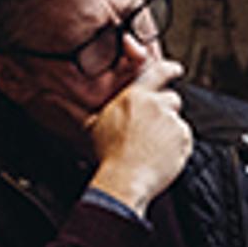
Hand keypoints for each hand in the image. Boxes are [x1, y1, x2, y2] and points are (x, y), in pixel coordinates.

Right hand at [85, 54, 191, 212]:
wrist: (126, 177)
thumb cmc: (109, 153)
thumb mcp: (94, 126)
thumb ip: (89, 111)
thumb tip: (62, 102)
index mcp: (134, 96)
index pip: (158, 72)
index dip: (169, 69)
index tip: (176, 69)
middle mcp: (156, 104)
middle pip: (172, 99)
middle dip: (166, 111)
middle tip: (152, 128)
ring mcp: (172, 121)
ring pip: (176, 121)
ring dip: (169, 131)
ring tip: (152, 147)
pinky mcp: (184, 137)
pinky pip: (184, 138)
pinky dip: (176, 146)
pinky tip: (161, 155)